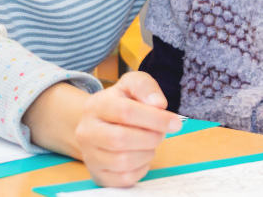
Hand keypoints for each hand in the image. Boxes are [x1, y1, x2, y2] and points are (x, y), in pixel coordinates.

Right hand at [77, 72, 180, 186]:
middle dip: (150, 137)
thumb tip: (158, 104)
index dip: (155, 118)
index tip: (175, 122)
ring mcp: (90, 155)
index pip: (125, 112)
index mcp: (96, 105)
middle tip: (161, 134)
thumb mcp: (132, 85)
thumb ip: (145, 87)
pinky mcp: (98, 174)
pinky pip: (125, 178)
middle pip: (121, 139)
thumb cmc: (120, 103)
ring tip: (150, 143)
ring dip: (147, 153)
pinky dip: (141, 168)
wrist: (99, 125)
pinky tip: (142, 156)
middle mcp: (87, 131)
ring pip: (123, 161)